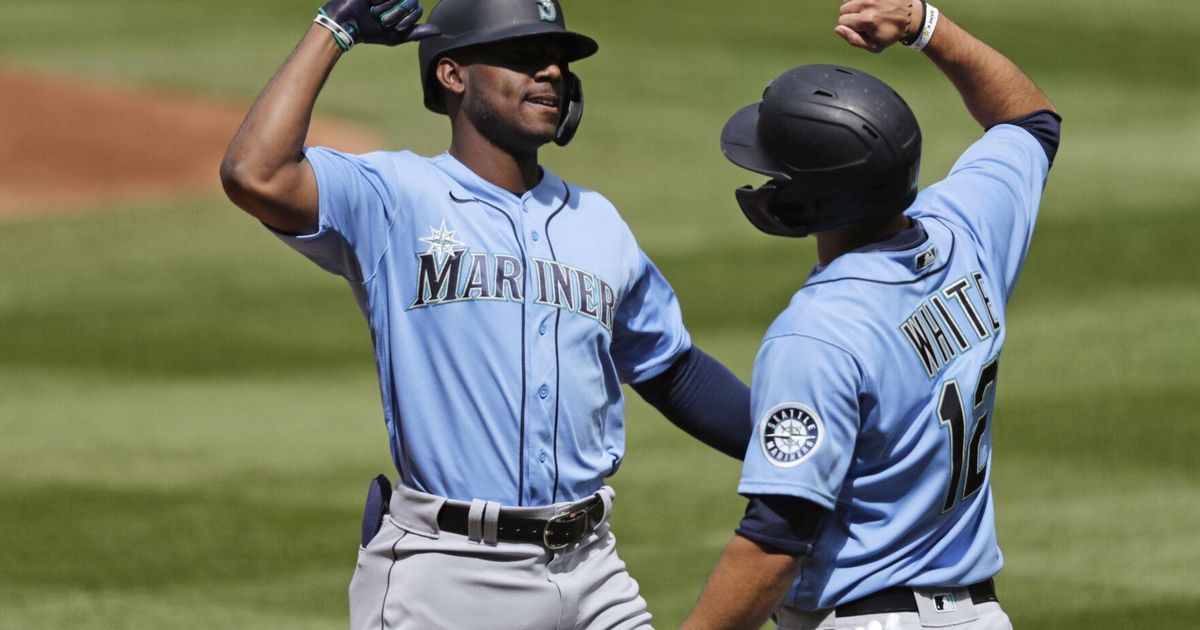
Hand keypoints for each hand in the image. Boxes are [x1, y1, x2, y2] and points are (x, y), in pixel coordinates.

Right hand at [319, 0, 439, 47]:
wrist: (348, 23)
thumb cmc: (371, 31)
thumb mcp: (396, 36)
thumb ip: (417, 32)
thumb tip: (439, 30)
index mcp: (403, 5)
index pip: (417, 9)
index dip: (405, 20)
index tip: (391, 26)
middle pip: (410, 1)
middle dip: (395, 14)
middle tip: (380, 17)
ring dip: (385, 7)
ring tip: (373, 9)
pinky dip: (379, 0)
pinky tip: (369, 1)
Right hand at [834, 0, 920, 53]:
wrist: (911, 18)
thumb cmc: (891, 34)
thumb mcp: (874, 46)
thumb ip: (853, 40)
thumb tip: (837, 29)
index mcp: (867, 20)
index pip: (842, 21)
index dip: (850, 27)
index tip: (862, 29)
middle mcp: (869, 4)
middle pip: (843, 8)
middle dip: (851, 15)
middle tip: (865, 19)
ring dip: (854, 6)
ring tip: (867, 11)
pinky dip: (860, 0)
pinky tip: (869, 4)